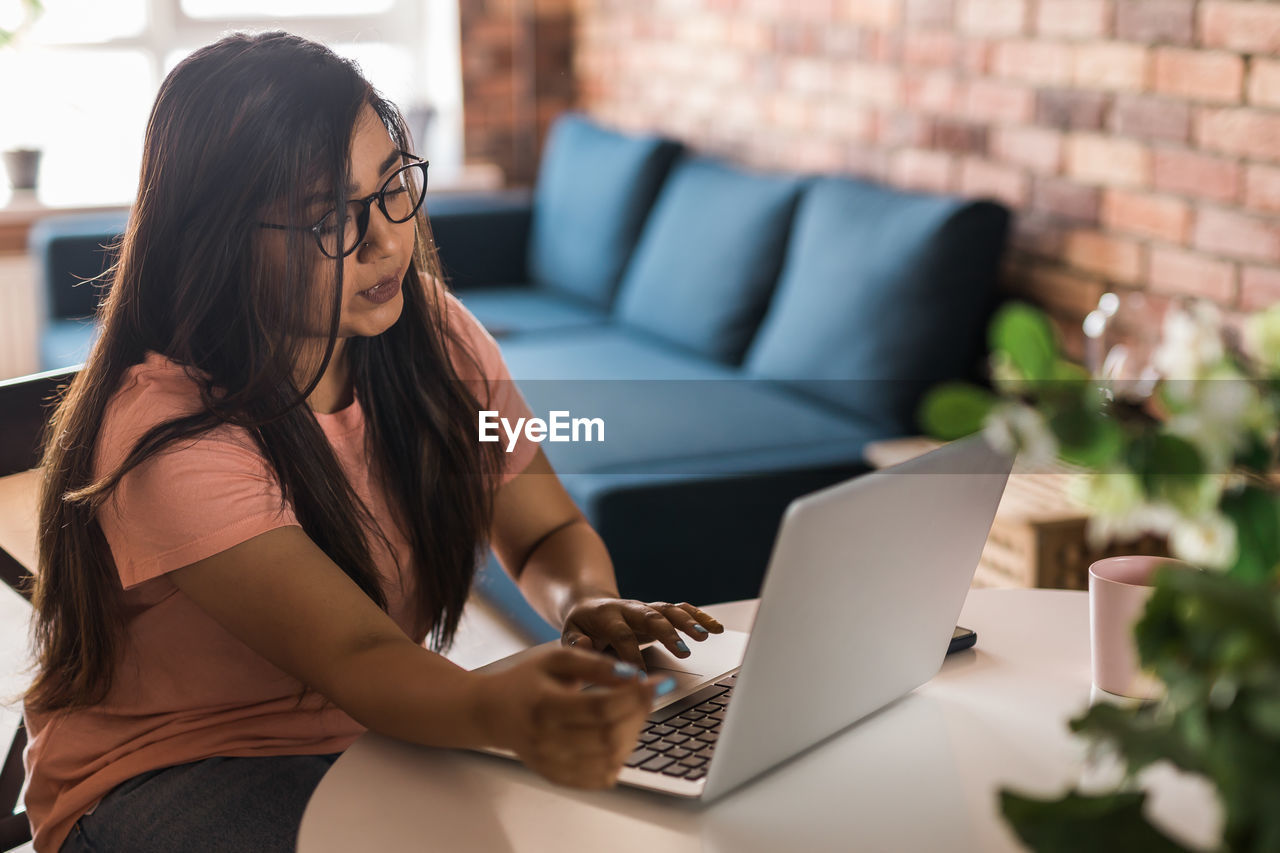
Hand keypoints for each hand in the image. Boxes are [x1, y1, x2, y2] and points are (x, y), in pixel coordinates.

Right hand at [471, 645, 669, 788]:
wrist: (491, 712)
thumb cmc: (526, 681)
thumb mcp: (557, 658)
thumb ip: (595, 664)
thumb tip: (634, 676)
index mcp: (544, 704)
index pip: (601, 707)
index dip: (637, 697)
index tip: (660, 682)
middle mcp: (545, 739)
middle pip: (609, 736)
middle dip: (640, 714)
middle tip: (649, 695)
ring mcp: (550, 762)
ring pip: (609, 760)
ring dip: (633, 736)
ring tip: (633, 713)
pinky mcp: (556, 776)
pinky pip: (599, 778)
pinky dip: (619, 759)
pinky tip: (620, 737)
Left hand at [561, 598, 724, 670]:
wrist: (589, 604)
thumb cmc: (581, 626)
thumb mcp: (569, 634)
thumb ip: (576, 643)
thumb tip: (586, 646)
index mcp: (607, 616)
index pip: (622, 635)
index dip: (631, 655)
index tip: (640, 678)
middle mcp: (630, 609)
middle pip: (651, 617)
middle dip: (668, 634)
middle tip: (684, 652)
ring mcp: (646, 609)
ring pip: (669, 611)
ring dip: (688, 622)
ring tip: (704, 637)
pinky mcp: (658, 611)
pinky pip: (680, 610)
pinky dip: (698, 616)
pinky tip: (715, 628)